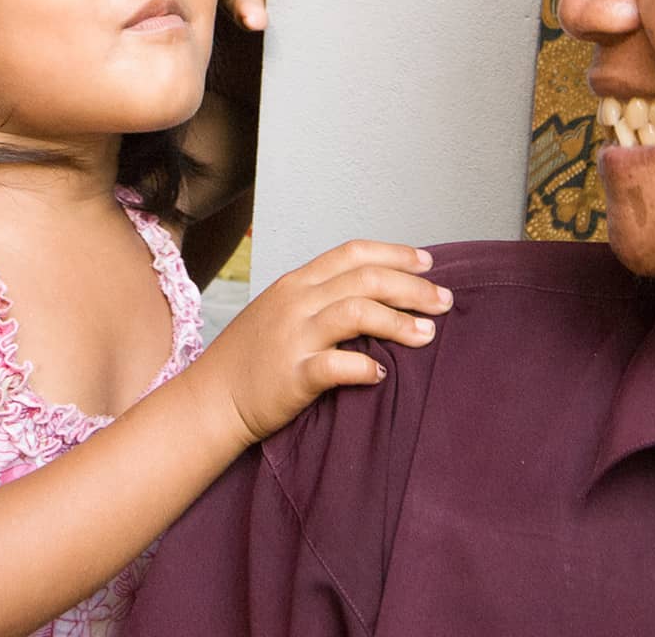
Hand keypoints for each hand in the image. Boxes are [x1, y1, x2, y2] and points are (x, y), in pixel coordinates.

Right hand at [196, 240, 452, 445]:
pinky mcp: (292, 376)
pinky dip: (365, 366)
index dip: (394, 254)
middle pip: (364, 280)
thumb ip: (319, 299)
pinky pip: (337, 365)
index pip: (352, 254)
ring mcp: (292, 338)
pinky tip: (382, 373)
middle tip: (444, 301)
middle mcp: (295, 303)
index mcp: (295, 283)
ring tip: (428, 335)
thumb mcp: (280, 313)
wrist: (210, 400)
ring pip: (356, 313)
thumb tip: (373, 295)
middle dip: (412, 288)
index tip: (428, 263)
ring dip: (399, 321)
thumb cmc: (250, 360)